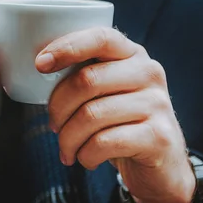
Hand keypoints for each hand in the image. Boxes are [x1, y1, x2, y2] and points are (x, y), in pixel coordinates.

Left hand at [36, 27, 194, 202]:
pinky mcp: (158, 137)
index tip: (40, 64)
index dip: (66, 47)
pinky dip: (85, 154)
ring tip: (67, 148)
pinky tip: (86, 158)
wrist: (162, 165)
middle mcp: (149, 73)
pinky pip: (104, 142)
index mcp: (133, 54)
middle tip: (53, 125)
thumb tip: (39, 68)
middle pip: (87, 80)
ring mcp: (157, 104)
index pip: (100, 37)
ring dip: (68, 138)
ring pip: (91, 115)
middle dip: (58, 107)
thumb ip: (84, 74)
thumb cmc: (121, 122)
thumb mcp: (107, 91)